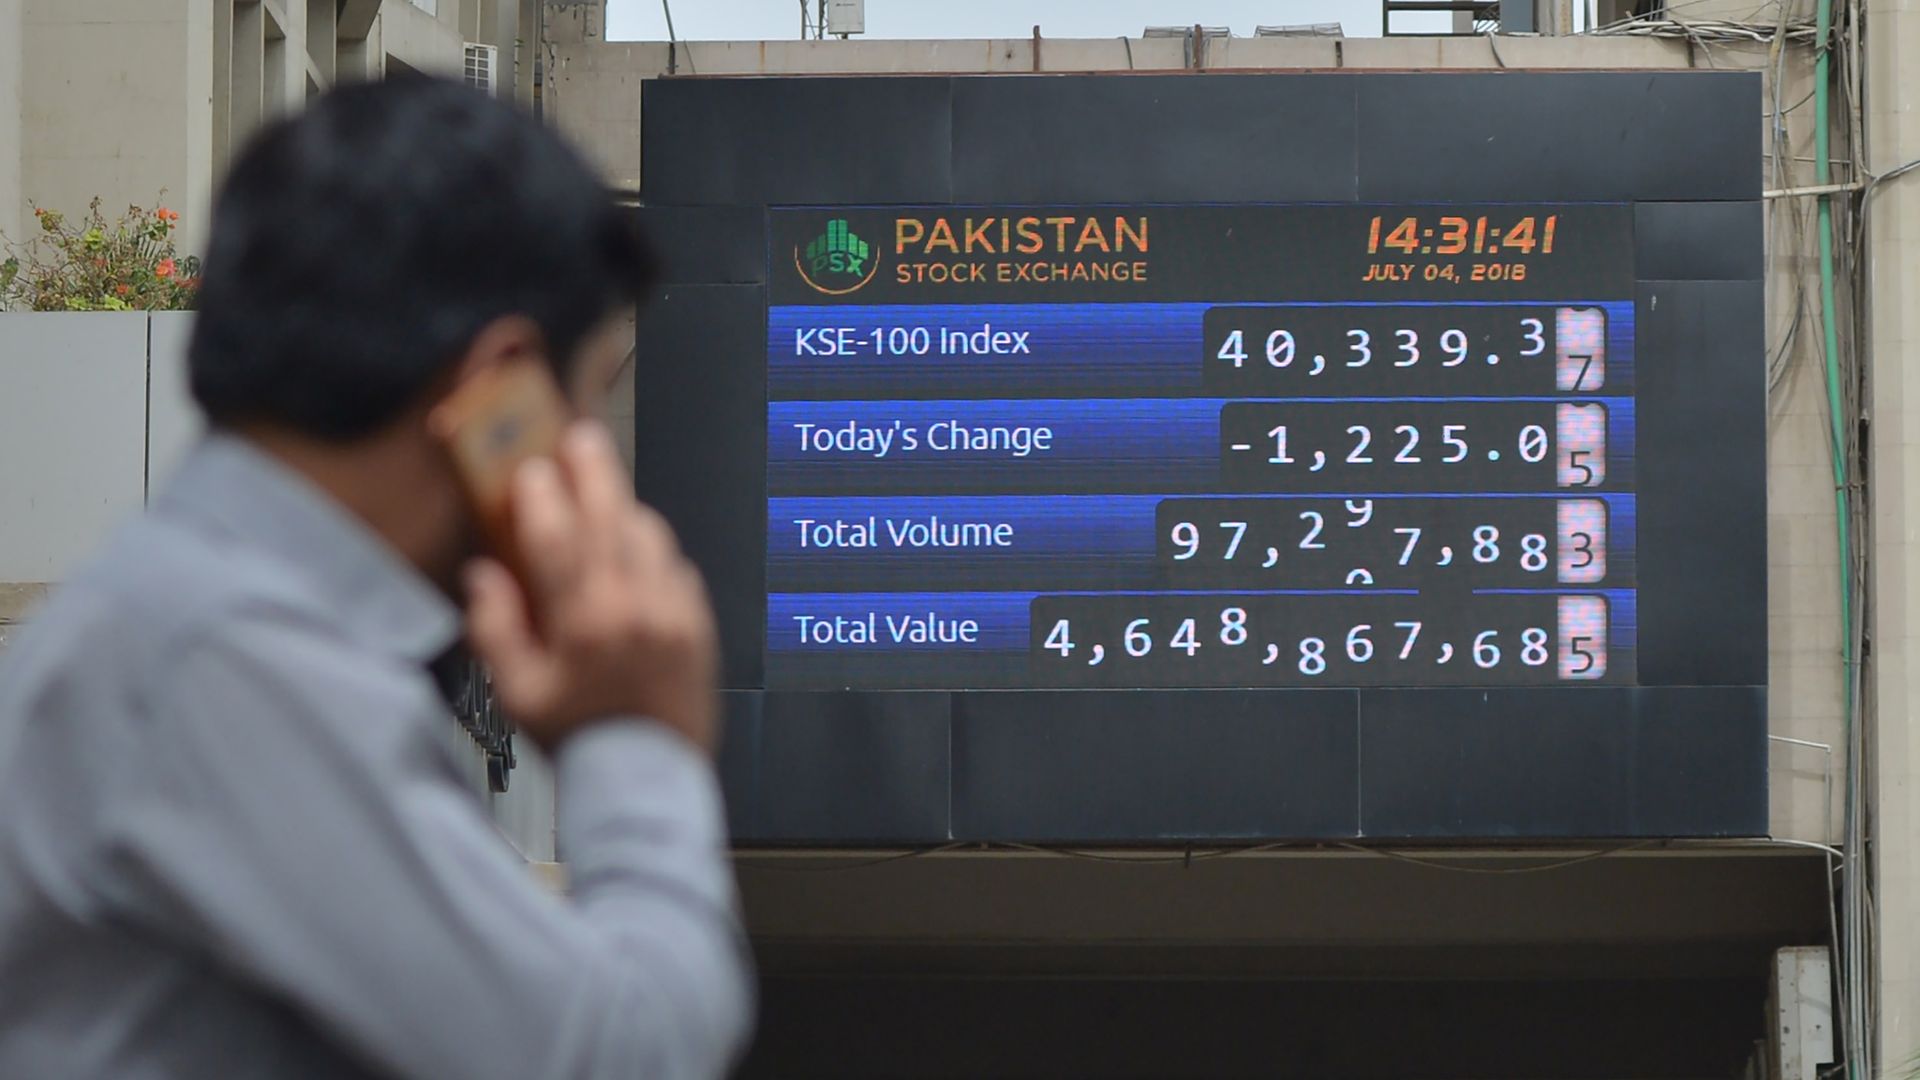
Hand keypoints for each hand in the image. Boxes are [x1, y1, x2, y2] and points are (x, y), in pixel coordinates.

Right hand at [465, 422, 718, 753]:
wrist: (647, 777)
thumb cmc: (581, 740)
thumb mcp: (518, 696)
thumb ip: (496, 631)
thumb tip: (484, 578)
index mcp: (582, 624)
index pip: (556, 538)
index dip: (539, 495)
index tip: (528, 470)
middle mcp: (632, 609)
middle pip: (611, 516)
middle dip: (593, 469)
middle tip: (580, 437)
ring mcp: (672, 613)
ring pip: (649, 535)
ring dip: (624, 506)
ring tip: (603, 495)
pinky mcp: (698, 623)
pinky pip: (677, 566)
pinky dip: (654, 549)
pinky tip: (635, 552)